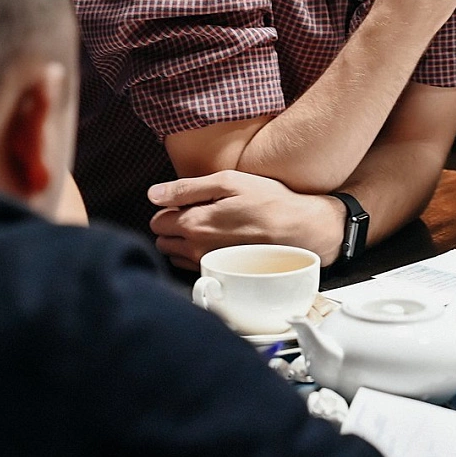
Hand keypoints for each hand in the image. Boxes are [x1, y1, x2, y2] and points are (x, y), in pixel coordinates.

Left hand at [148, 170, 343, 268]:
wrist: (301, 230)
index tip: (189, 201)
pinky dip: (198, 255)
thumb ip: (186, 188)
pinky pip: (194, 267)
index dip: (170, 207)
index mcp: (193, 224)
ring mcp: (209, 265)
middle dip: (172, 226)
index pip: (157, 220)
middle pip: (163, 240)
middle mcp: (196, 250)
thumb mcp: (228, 181)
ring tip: (209, 227)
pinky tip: (218, 242)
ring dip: (183, 242)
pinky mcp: (222, 274)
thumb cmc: (268, 202)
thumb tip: (154, 193)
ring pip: (176, 256)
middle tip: (198, 212)